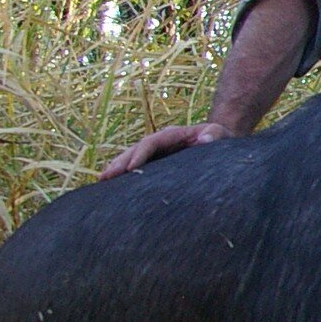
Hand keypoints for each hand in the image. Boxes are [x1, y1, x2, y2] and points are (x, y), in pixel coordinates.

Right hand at [99, 120, 232, 179]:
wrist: (218, 143)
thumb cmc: (219, 138)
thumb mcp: (220, 133)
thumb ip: (214, 133)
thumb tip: (205, 139)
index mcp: (172, 135)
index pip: (151, 143)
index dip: (139, 154)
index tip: (130, 168)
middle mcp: (159, 143)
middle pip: (135, 151)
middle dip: (120, 163)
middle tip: (105, 177)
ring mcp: (156, 154)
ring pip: (131, 159)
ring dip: (116, 170)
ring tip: (100, 182)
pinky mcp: (155, 164)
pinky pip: (135, 169)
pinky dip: (122, 177)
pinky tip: (110, 188)